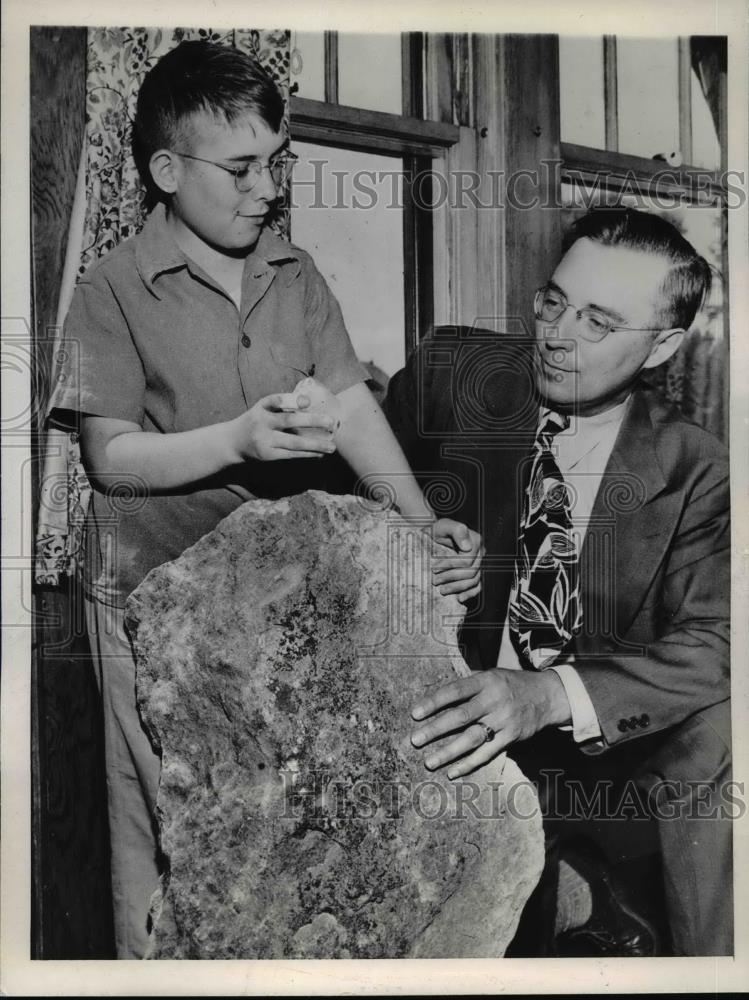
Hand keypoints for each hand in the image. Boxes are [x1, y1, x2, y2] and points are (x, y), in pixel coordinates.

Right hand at [226, 393, 337, 461]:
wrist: (233, 442)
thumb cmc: (256, 421)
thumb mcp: (263, 409)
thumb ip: (282, 405)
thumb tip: (311, 402)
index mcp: (261, 407)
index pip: (276, 400)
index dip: (291, 400)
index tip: (307, 401)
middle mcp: (262, 423)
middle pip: (289, 421)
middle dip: (312, 421)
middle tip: (331, 422)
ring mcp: (264, 440)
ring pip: (293, 442)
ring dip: (315, 444)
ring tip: (332, 446)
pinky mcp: (268, 455)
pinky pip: (291, 455)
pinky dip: (307, 454)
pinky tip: (320, 454)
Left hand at [410, 668, 570, 777]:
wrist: (547, 695)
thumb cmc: (509, 684)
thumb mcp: (490, 675)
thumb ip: (467, 684)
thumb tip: (434, 695)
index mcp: (485, 681)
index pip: (455, 691)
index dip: (434, 702)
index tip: (415, 713)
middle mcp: (494, 701)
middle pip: (461, 716)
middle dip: (436, 729)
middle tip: (415, 740)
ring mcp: (504, 720)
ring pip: (472, 738)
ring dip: (449, 752)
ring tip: (429, 761)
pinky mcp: (511, 737)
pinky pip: (487, 753)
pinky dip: (469, 764)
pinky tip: (453, 772)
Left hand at [429, 519, 483, 602]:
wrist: (434, 537)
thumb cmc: (438, 531)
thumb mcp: (443, 525)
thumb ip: (456, 530)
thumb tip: (467, 546)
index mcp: (475, 541)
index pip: (466, 560)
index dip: (450, 565)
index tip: (434, 567)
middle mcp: (480, 553)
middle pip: (470, 572)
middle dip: (450, 577)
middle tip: (434, 580)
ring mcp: (478, 564)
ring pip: (473, 581)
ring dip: (456, 588)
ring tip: (441, 589)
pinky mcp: (475, 574)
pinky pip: (477, 587)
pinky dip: (469, 594)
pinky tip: (459, 598)